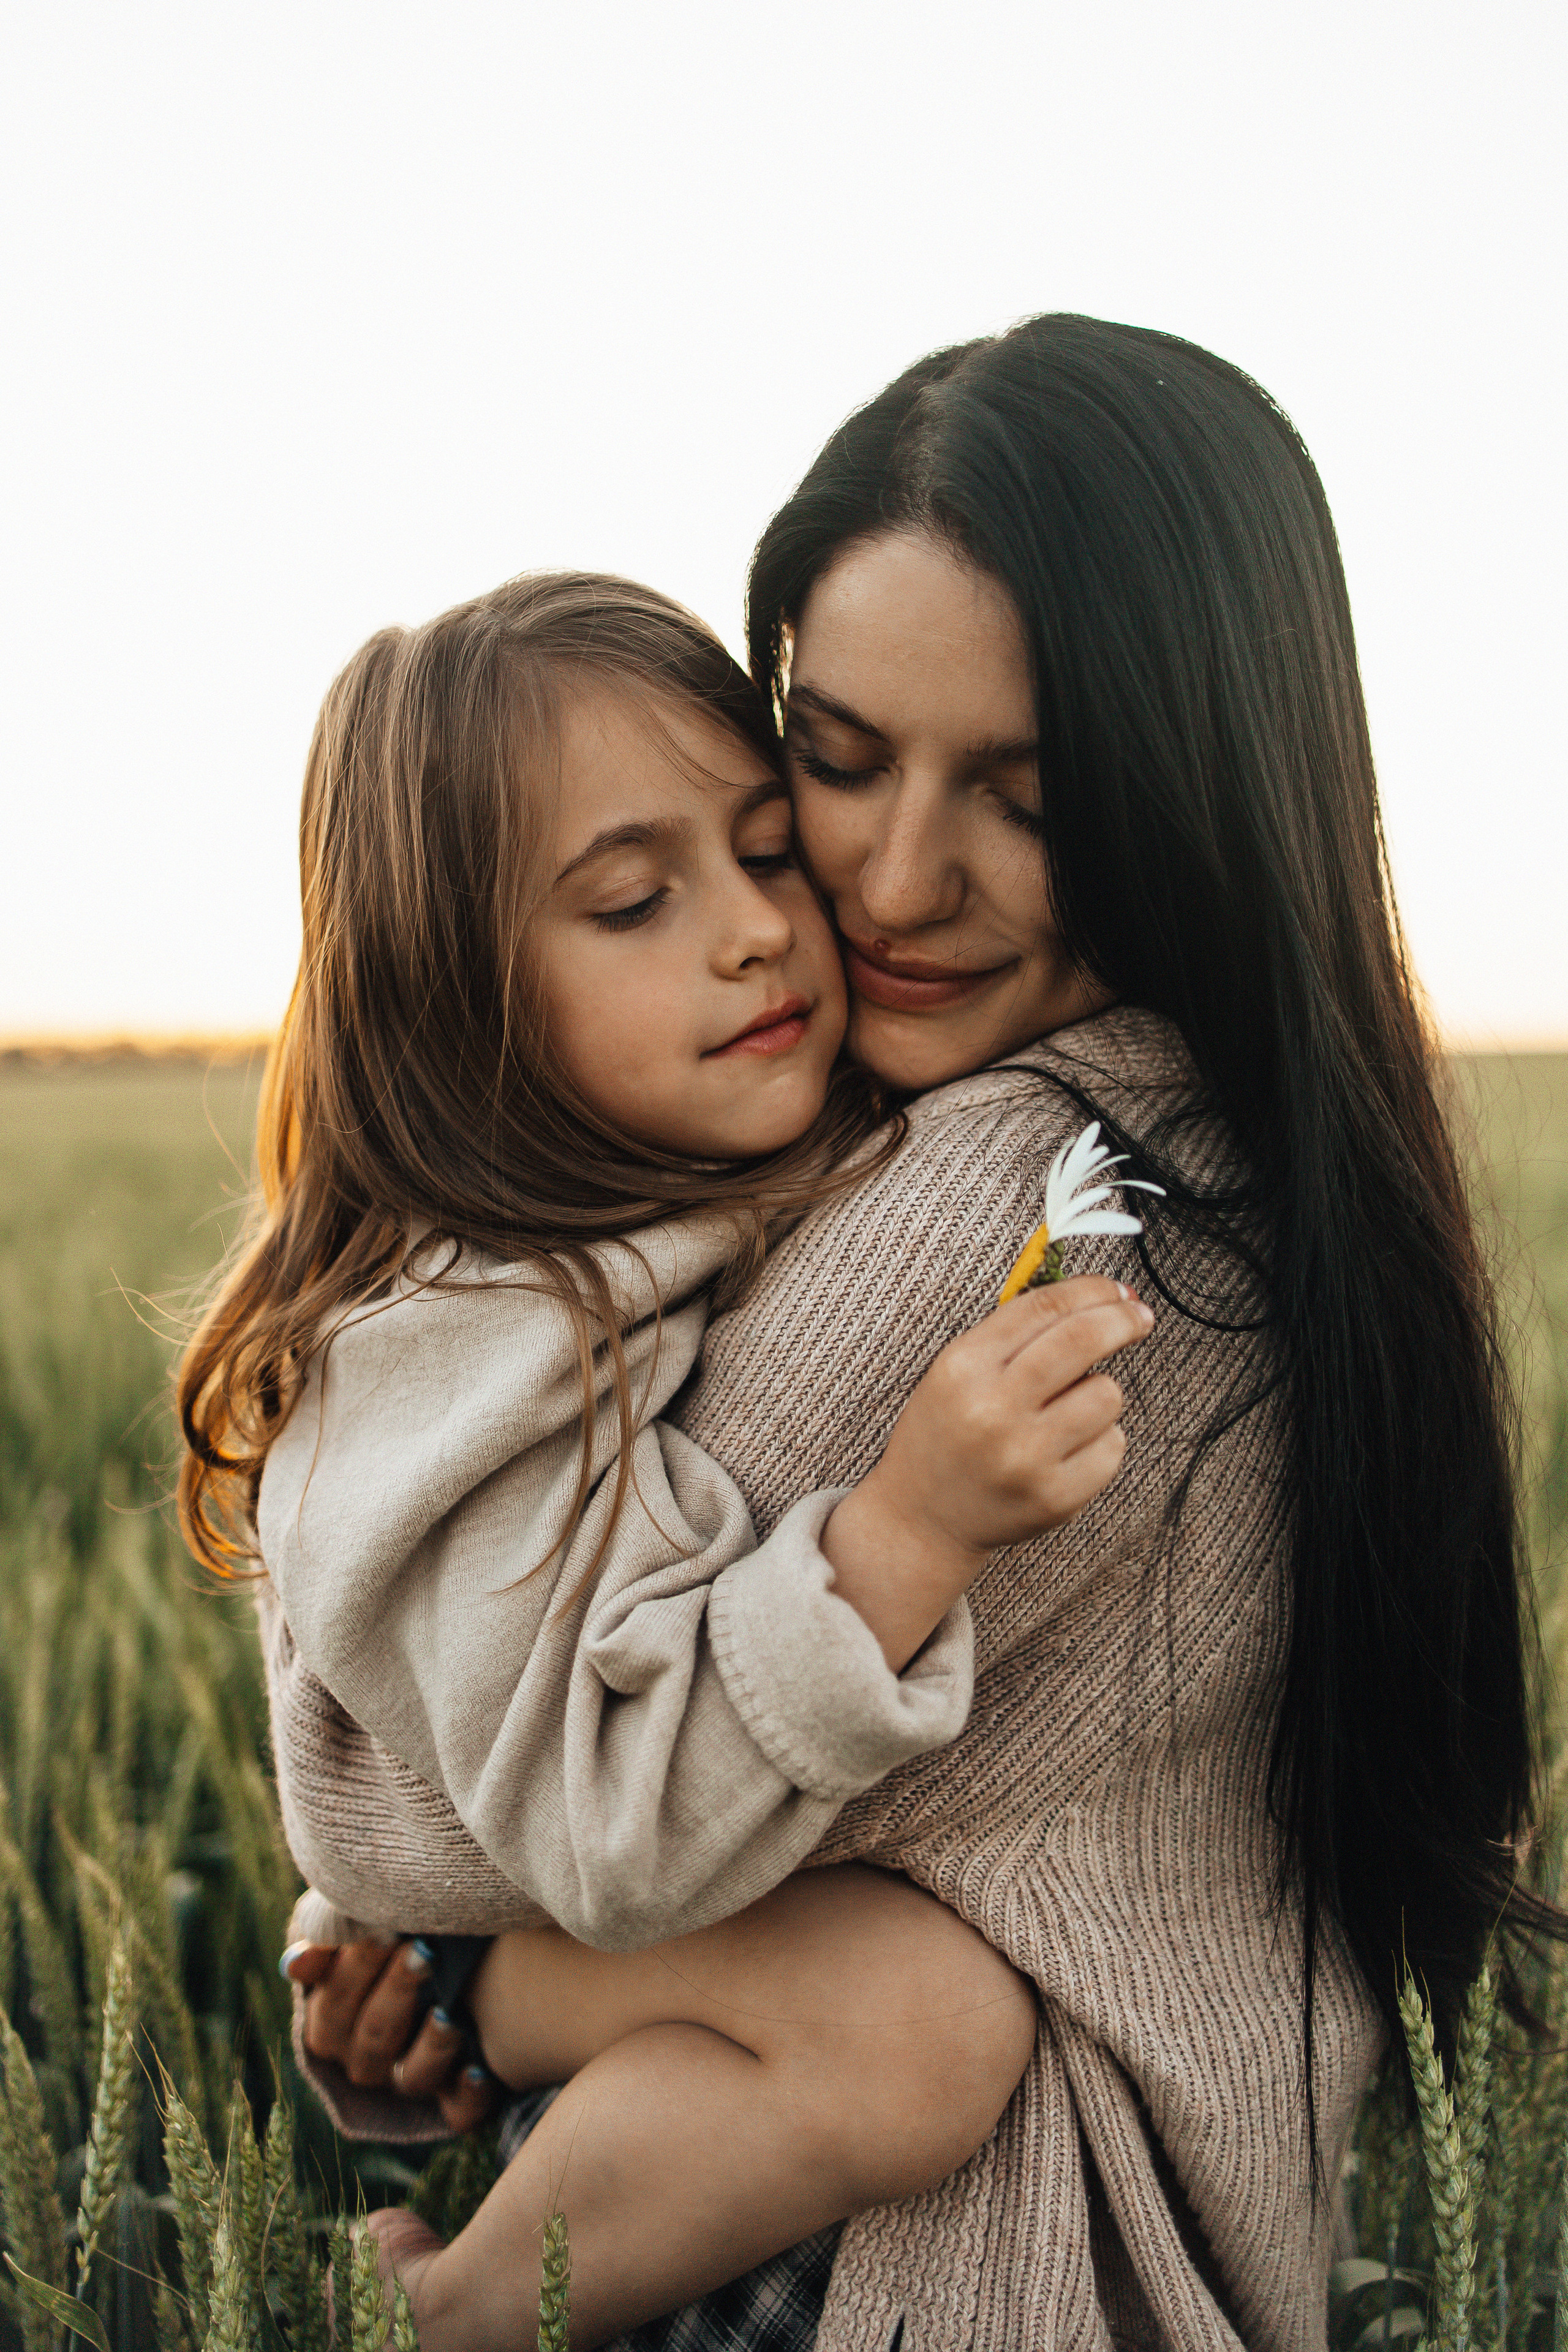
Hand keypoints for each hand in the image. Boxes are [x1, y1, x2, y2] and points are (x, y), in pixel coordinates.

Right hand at [282, 1940, 495, 2132]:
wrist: (448, 1966)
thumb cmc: (388, 1941)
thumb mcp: (352, 1935)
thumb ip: (324, 1943)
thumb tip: (295, 1964)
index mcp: (332, 2028)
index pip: (333, 2006)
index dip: (355, 1967)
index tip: (382, 1927)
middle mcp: (366, 2062)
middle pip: (373, 2036)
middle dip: (397, 1991)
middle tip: (424, 1950)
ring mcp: (408, 2083)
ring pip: (412, 2077)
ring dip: (431, 2047)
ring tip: (449, 2013)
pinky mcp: (453, 2101)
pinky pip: (458, 2112)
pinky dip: (468, 2096)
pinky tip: (480, 2071)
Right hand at [823, 1275, 1152, 1668]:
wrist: (923, 1520)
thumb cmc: (948, 1432)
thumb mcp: (957, 1371)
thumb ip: (1016, 1333)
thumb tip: (1102, 1299)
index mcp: (963, 1368)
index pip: (1043, 1307)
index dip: (1092, 1290)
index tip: (1117, 1290)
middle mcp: (993, 1411)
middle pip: (1083, 1339)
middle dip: (1122, 1320)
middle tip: (1139, 1317)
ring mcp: (1026, 1458)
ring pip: (1107, 1393)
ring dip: (1099, 1391)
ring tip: (1068, 1410)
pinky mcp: (1055, 1498)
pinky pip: (1112, 1445)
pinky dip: (1100, 1439)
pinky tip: (1065, 1450)